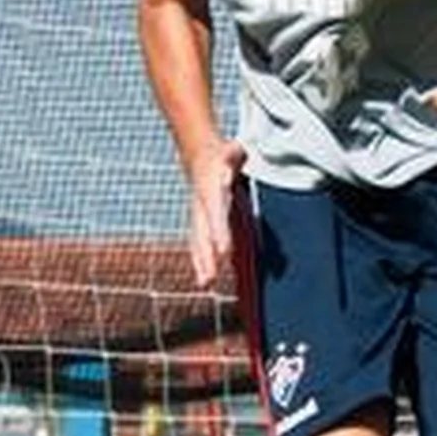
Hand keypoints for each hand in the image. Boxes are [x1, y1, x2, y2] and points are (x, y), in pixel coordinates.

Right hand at [182, 139, 246, 289]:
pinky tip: (205, 281)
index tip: (224, 252)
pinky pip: (199, 245)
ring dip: (202, 264)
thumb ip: (233, 153)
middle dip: (207, 256)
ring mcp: (199, 218)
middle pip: (203, 235)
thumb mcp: (230, 150)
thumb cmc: (221, 156)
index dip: (219, 234)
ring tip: (205, 284)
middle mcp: (202, 209)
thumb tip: (237, 150)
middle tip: (210, 278)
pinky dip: (201, 262)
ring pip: (199, 244)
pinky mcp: (201, 224)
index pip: (216, 216)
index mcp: (211, 193)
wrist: (199, 158)